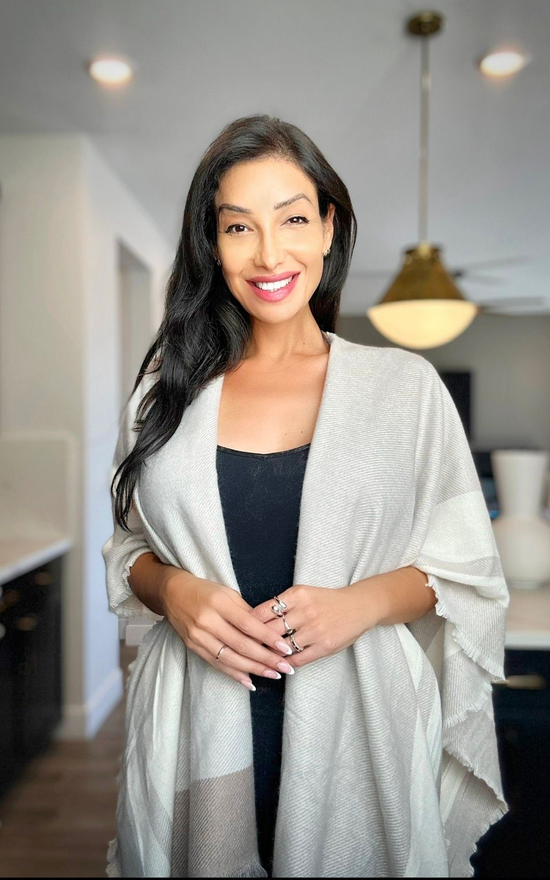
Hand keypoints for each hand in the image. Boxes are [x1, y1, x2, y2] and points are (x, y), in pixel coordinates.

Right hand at [161, 573, 295, 689]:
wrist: (172, 593)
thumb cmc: (205, 590)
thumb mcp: (227, 593)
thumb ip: (246, 612)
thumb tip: (267, 632)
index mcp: (219, 604)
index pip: (248, 624)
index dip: (268, 638)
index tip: (286, 648)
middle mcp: (208, 622)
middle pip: (241, 645)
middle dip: (266, 658)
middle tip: (286, 667)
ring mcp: (199, 637)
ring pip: (230, 658)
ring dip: (254, 669)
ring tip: (273, 675)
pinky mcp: (193, 647)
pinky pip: (216, 664)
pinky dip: (234, 675)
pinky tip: (250, 682)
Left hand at [248, 582, 381, 668]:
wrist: (359, 606)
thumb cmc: (327, 600)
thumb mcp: (304, 593)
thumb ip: (283, 604)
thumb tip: (255, 618)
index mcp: (297, 594)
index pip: (263, 610)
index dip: (249, 623)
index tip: (240, 631)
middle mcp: (305, 611)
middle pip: (269, 630)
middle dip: (255, 641)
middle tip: (243, 650)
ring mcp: (315, 629)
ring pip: (282, 646)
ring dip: (269, 655)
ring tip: (259, 660)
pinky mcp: (324, 645)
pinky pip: (299, 658)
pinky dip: (287, 663)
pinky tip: (281, 665)